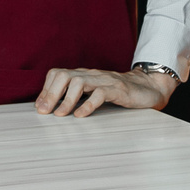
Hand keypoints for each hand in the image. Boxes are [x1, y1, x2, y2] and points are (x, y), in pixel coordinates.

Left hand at [36, 67, 176, 117]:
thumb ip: (76, 97)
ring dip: (66, 100)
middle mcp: (91, 75)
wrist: (149, 87)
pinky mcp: (118, 89)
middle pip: (64, 75)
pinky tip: (81, 115)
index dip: (46, 90)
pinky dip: (88, 105)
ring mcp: (105, 81)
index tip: (40, 108)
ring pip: (79, 82)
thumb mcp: (94, 93)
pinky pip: (100, 94)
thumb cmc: (119, 93)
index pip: (57, 74)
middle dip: (51, 94)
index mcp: (83, 75)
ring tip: (60, 115)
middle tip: (45, 112)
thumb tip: (53, 109)